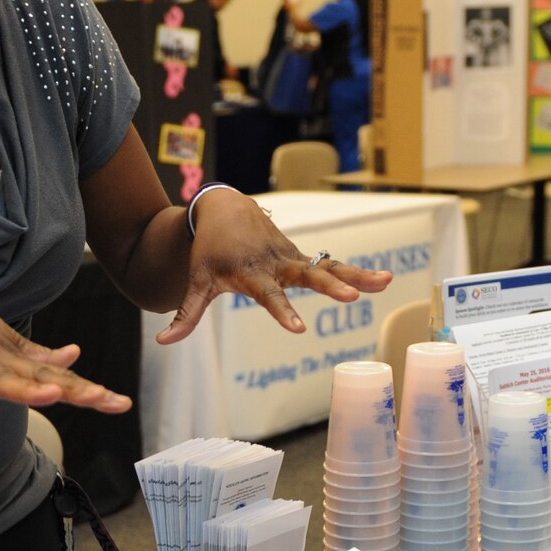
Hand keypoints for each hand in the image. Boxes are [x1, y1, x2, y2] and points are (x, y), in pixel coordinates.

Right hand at [0, 263, 130, 411]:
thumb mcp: (3, 342)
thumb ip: (36, 357)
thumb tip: (75, 356)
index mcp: (13, 360)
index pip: (57, 380)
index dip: (88, 391)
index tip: (120, 403)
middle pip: (36, 381)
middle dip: (70, 390)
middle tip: (102, 398)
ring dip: (22, 388)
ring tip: (49, 396)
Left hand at [156, 188, 391, 344]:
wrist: (223, 208)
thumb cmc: (208, 251)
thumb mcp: (197, 281)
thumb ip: (187, 313)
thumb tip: (163, 341)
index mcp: (251, 273)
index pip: (268, 296)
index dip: (282, 312)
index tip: (298, 329)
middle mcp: (276, 263)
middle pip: (307, 276)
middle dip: (330, 287)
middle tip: (351, 298)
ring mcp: (292, 257)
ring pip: (327, 267)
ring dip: (356, 275)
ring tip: (387, 282)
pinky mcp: (301, 256)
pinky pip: (331, 266)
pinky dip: (355, 272)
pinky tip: (382, 281)